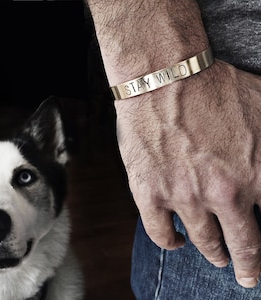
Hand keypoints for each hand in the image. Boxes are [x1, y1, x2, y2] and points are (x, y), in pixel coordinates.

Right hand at [115, 61, 260, 287]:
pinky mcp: (150, 192)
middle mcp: (222, 194)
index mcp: (257, 174)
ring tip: (215, 254)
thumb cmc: (213, 88)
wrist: (164, 77)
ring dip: (213, 253)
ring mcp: (183, 196)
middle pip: (243, 245)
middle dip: (249, 265)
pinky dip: (170, 243)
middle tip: (247, 273)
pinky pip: (161, 233)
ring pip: (203, 242)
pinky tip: (176, 242)